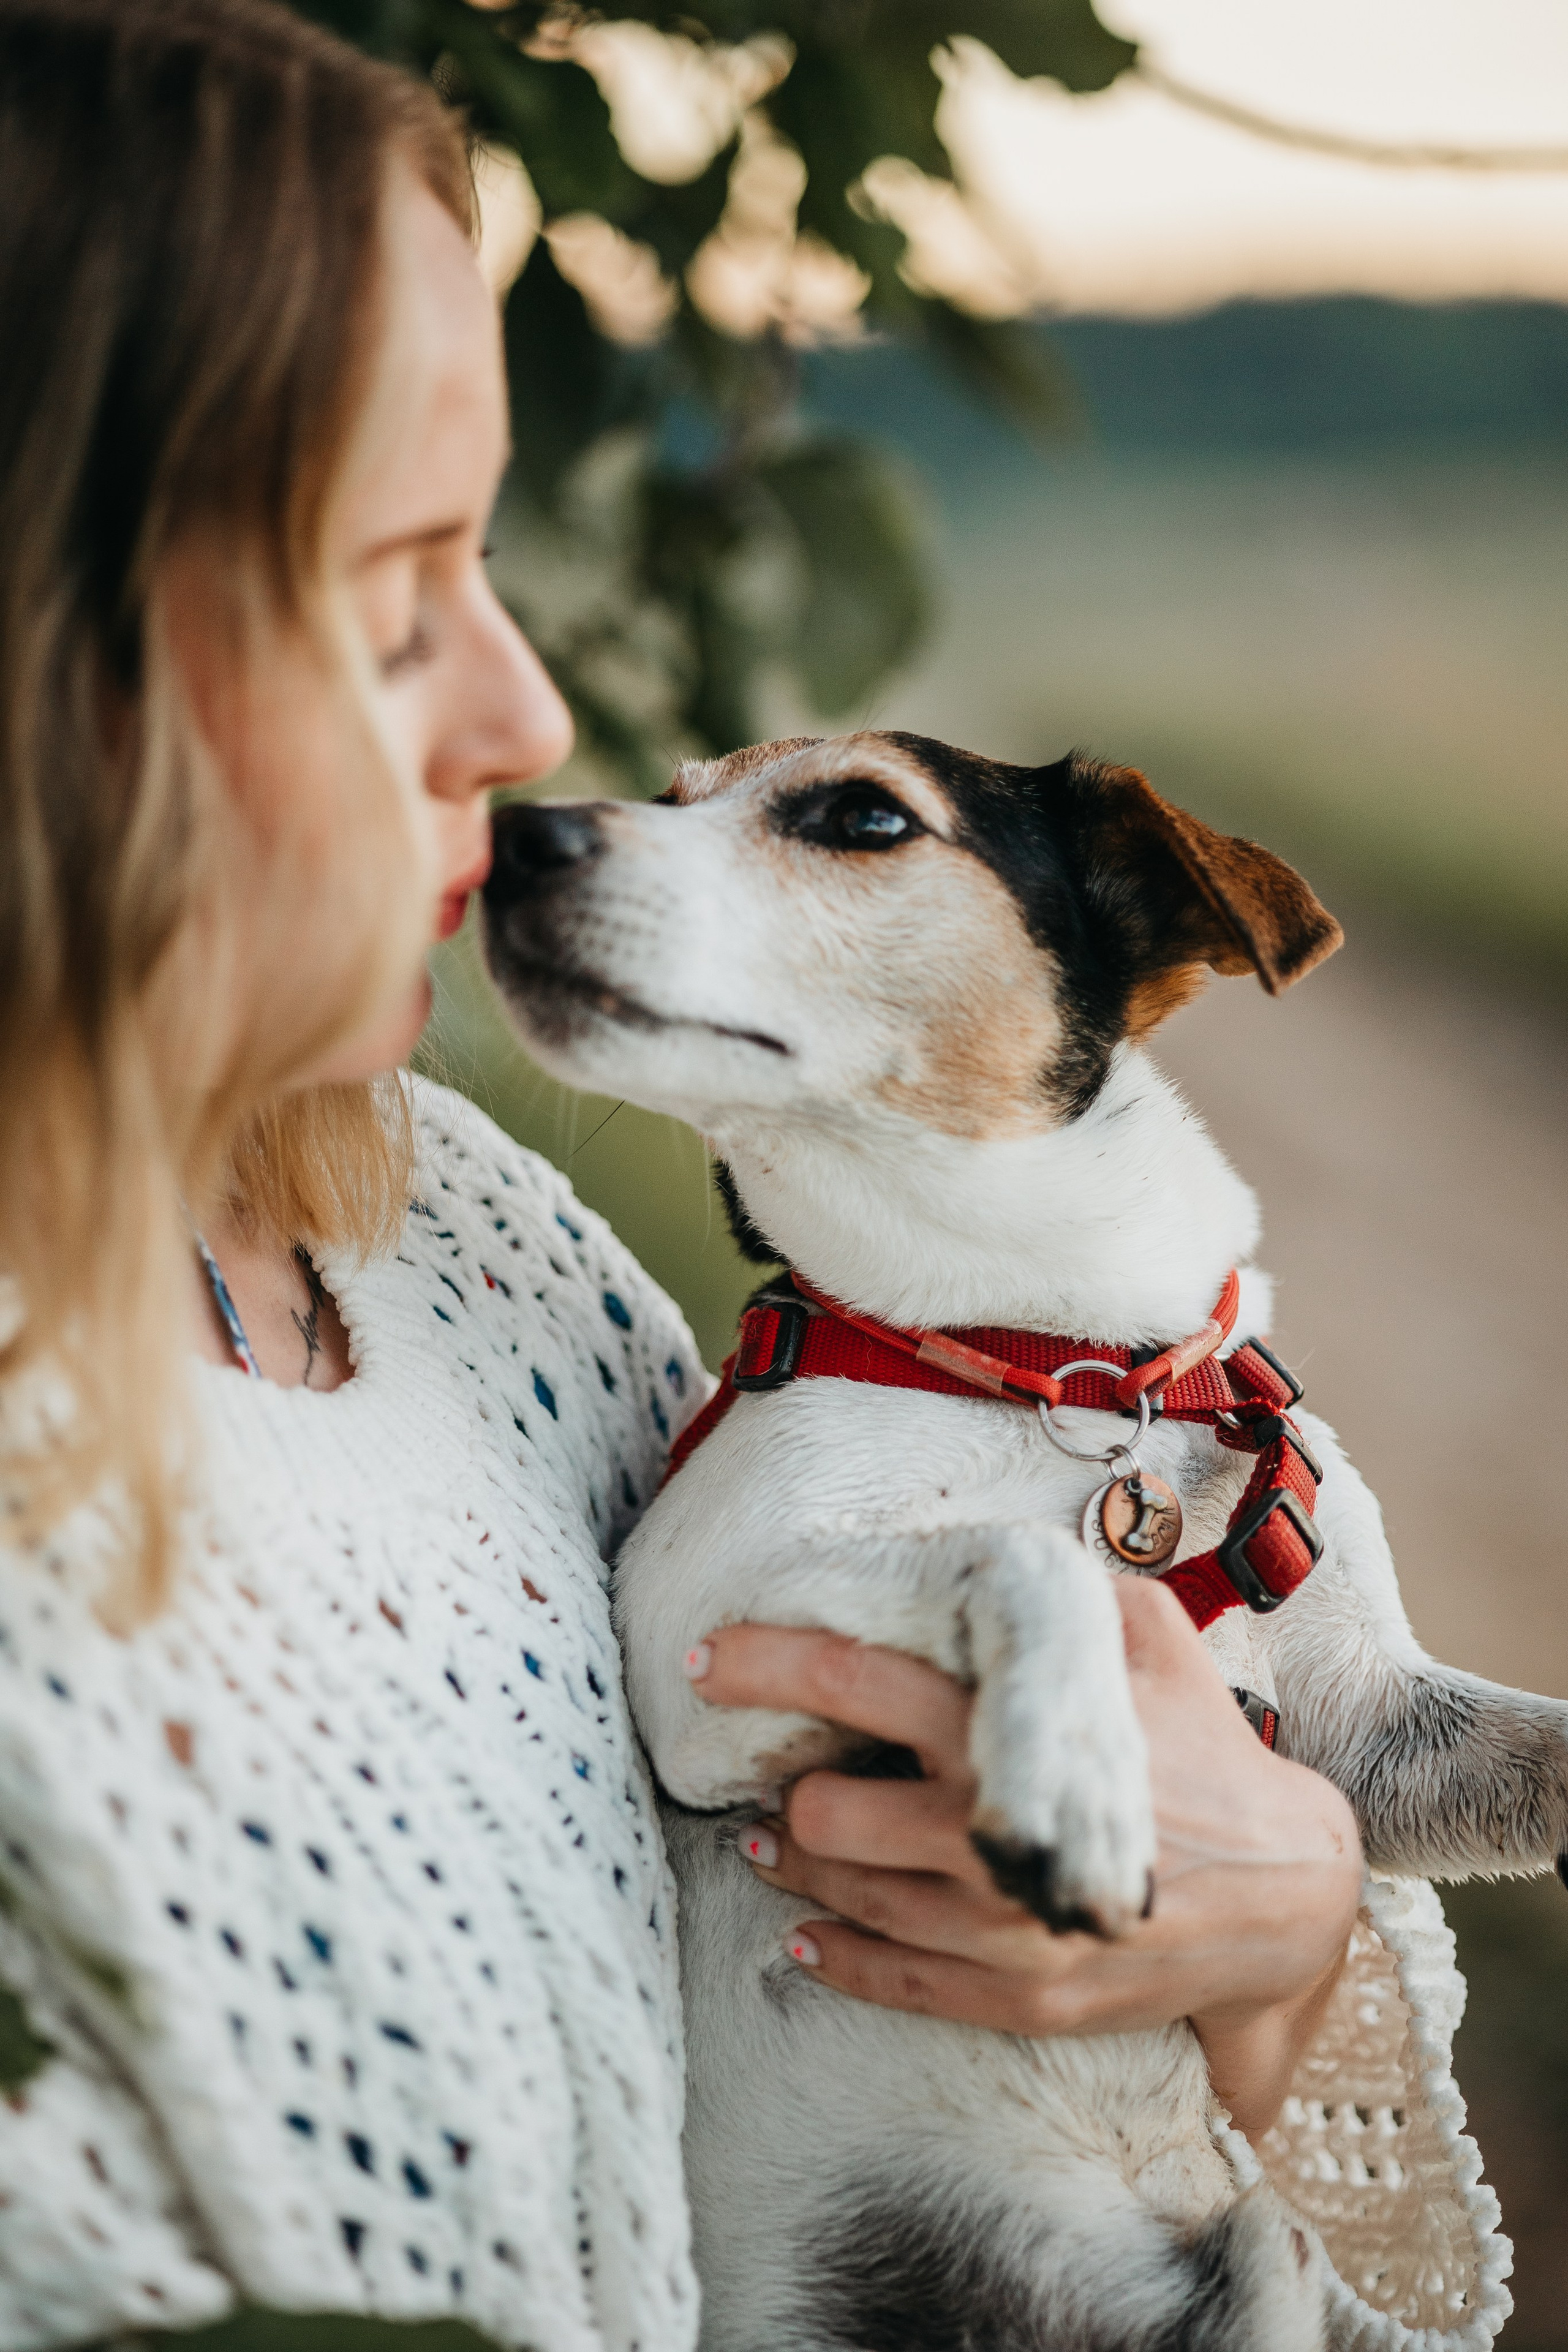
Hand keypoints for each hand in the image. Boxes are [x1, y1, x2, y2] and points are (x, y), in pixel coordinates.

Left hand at [685, 1579, 1361, 2138]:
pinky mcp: (1017, 1999)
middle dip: (791, 1785)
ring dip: (797, 1864)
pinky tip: (804, 1933)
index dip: (765, 1663)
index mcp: (1006, 1730)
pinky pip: (886, 1981)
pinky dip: (831, 1955)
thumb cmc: (1207, 1748)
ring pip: (842, 1895)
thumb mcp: (1151, 1638)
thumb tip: (989, 1544)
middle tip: (779, 1769)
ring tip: (780, 1836)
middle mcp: (989, 1832)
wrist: (1286, 1899)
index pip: (854, 1680)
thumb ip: (1064, 1589)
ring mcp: (1000, 1929)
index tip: (704, 1656)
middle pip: (821, 1808)